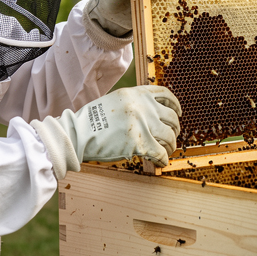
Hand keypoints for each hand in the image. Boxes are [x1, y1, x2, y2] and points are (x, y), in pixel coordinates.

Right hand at [30, 86, 181, 178]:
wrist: (78, 133)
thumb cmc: (92, 121)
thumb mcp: (114, 101)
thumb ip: (133, 104)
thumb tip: (150, 115)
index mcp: (137, 94)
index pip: (165, 95)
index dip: (175, 105)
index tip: (178, 113)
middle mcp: (143, 107)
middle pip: (171, 118)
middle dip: (174, 130)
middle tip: (172, 137)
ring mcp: (143, 124)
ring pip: (169, 136)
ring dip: (170, 146)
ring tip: (166, 151)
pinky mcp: (140, 143)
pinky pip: (160, 153)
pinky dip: (163, 159)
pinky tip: (161, 162)